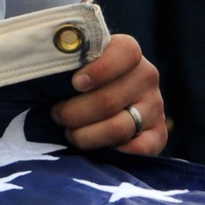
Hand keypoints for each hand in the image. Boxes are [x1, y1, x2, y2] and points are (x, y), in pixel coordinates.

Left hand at [50, 34, 165, 155]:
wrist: (103, 98)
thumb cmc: (78, 77)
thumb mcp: (75, 63)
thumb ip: (66, 61)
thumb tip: (45, 62)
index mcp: (128, 52)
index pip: (125, 53)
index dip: (100, 69)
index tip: (75, 83)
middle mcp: (146, 76)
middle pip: (110, 100)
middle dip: (75, 112)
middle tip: (57, 115)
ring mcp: (155, 105)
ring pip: (119, 127)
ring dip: (87, 135)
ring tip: (70, 133)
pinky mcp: (159, 133)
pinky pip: (142, 149)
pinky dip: (116, 152)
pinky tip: (97, 149)